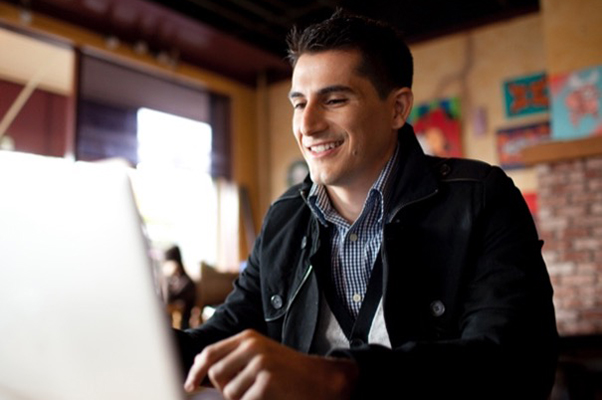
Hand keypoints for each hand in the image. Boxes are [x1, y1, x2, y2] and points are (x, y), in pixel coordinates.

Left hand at [184, 329, 358, 399]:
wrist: (319, 379)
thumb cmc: (287, 370)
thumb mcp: (260, 355)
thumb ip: (233, 358)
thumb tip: (199, 368)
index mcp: (248, 338)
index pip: (210, 353)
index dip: (195, 371)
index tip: (188, 386)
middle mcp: (252, 346)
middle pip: (215, 374)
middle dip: (224, 388)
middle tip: (244, 392)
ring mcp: (260, 363)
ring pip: (228, 391)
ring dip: (240, 399)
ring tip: (261, 392)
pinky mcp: (267, 381)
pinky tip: (269, 397)